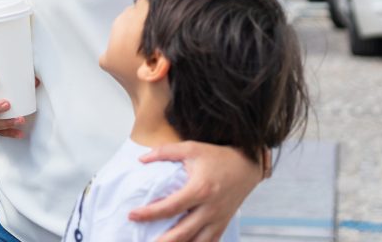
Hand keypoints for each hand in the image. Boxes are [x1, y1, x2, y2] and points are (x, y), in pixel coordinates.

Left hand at [128, 141, 259, 241]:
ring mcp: (218, 219)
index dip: (149, 213)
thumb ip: (165, 152)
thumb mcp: (191, 148)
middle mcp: (210, 208)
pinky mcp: (224, 224)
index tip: (132, 215)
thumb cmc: (218, 156)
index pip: (170, 207)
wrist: (248, 165)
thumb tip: (141, 160)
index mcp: (200, 189)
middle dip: (162, 241)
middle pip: (183, 233)